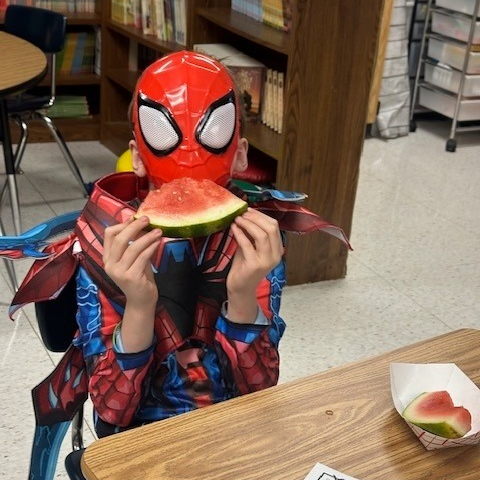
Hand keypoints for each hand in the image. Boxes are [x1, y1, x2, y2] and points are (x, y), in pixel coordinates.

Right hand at [103, 215, 161, 352]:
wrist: (141, 301)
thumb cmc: (139, 277)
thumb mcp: (134, 258)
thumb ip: (133, 243)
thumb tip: (140, 223)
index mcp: (107, 258)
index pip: (109, 235)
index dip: (122, 224)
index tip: (135, 217)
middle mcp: (110, 265)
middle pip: (120, 239)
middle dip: (134, 226)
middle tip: (147, 219)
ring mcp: (119, 272)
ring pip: (132, 247)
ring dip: (147, 237)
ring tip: (158, 231)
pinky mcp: (131, 277)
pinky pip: (142, 257)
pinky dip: (151, 247)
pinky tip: (158, 242)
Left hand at [227, 208, 282, 322]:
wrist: (240, 288)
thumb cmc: (244, 266)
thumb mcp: (250, 246)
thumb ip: (252, 233)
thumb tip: (246, 214)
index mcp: (278, 249)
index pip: (274, 226)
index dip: (261, 216)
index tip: (248, 210)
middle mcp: (276, 255)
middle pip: (270, 228)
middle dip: (255, 218)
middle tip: (242, 213)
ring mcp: (266, 261)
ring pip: (262, 235)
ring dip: (248, 224)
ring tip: (237, 219)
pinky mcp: (255, 265)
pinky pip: (247, 244)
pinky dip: (240, 233)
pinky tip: (233, 228)